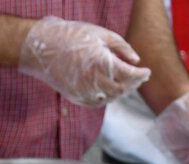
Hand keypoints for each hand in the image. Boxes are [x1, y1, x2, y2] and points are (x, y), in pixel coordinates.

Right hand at [18, 17, 150, 106]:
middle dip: (133, 84)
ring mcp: (82, 91)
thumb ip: (121, 47)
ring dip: (121, 92)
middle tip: (139, 78)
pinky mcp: (74, 96)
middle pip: (121, 89)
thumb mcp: (100, 34)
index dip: (141, 75)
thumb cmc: (71, 36)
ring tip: (126, 83)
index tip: (147, 72)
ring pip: (109, 98)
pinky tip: (110, 89)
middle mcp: (92, 80)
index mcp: (100, 63)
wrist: (41, 48)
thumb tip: (136, 60)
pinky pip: (96, 102)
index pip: (129, 75)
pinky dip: (106, 98)